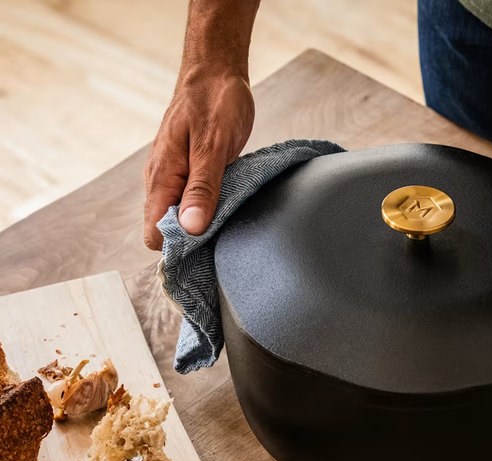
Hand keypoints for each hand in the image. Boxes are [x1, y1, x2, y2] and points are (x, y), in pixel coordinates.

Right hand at [143, 70, 254, 249]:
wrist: (216, 71)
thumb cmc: (215, 102)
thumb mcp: (213, 147)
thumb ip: (201, 190)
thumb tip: (190, 229)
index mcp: (162, 177)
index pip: (154, 233)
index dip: (178, 247)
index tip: (205, 250)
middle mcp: (163, 180)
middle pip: (167, 231)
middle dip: (192, 241)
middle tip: (223, 237)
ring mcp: (176, 177)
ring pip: (181, 218)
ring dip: (203, 225)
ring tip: (228, 222)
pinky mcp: (191, 173)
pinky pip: (193, 203)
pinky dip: (210, 210)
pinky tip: (227, 207)